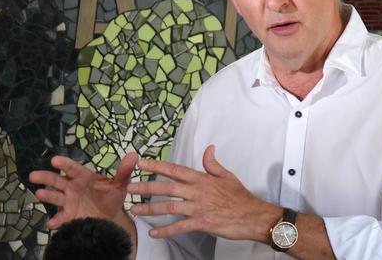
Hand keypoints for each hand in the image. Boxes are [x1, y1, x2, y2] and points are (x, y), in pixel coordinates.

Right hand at [29, 153, 138, 228]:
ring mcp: (69, 202)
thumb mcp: (120, 184)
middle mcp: (72, 187)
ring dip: (47, 195)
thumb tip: (134, 156)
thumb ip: (124, 171)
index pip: (72, 168)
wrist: (109, 217)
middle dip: (45, 177)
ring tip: (40, 193)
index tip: (55, 160)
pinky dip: (56, 220)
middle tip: (34, 175)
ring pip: (55, 197)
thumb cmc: (111, 196)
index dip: (64, 164)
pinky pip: (60, 217)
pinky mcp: (69, 216)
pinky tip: (52, 223)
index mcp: (83, 176)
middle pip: (57, 181)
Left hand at [127, 145, 280, 241]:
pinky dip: (166, 230)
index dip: (156, 165)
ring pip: (169, 207)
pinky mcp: (202, 223)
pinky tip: (154, 232)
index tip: (141, 163)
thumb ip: (213, 164)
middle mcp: (197, 191)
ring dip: (150, 208)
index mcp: (202, 179)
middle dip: (146, 187)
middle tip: (129, 188)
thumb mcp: (227, 176)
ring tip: (135, 209)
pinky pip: (180, 227)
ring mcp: (199, 208)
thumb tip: (208, 148)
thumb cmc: (240, 197)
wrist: (253, 216)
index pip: (175, 169)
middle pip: (167, 187)